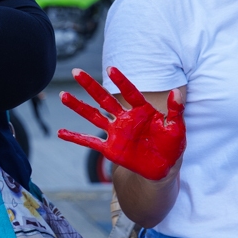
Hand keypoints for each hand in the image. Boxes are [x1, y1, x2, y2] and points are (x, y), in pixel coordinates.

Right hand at [59, 68, 184, 180]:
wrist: (163, 168)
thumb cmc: (171, 146)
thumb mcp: (177, 128)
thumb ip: (175, 111)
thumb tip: (177, 92)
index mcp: (142, 112)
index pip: (130, 93)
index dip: (121, 81)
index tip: (110, 68)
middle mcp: (125, 119)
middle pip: (104, 99)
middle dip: (90, 86)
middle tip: (76, 72)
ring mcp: (116, 133)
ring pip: (93, 116)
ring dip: (78, 106)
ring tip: (63, 95)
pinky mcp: (110, 149)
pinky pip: (90, 142)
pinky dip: (75, 137)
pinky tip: (61, 132)